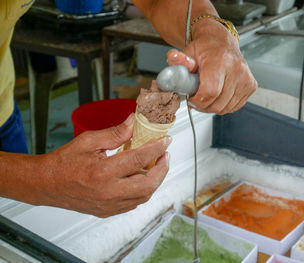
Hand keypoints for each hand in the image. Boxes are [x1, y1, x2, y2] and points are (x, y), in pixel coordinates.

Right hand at [39, 114, 170, 217]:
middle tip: (165, 155)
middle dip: (162, 169)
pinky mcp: (107, 211)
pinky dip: (143, 191)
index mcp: (102, 173)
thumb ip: (115, 133)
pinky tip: (142, 178)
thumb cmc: (63, 163)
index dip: (156, 148)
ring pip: (143, 197)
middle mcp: (108, 192)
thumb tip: (134, 124)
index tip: (165, 141)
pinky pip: (133, 203)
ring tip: (156, 165)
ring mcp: (108, 205)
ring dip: (155, 180)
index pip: (139, 159)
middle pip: (148, 184)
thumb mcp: (89, 141)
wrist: (46, 183)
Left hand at [167, 19, 256, 114]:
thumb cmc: (205, 48)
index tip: (191, 99)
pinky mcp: (250, 86)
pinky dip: (223, 105)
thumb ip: (179, 60)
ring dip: (213, 106)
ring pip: (225, 108)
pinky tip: (217, 95)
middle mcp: (236, 69)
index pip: (210, 91)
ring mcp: (246, 78)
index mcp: (220, 60)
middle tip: (196, 98)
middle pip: (218, 103)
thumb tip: (172, 58)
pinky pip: (234, 106)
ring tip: (206, 95)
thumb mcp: (188, 52)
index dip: (198, 101)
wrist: (221, 42)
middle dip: (203, 106)